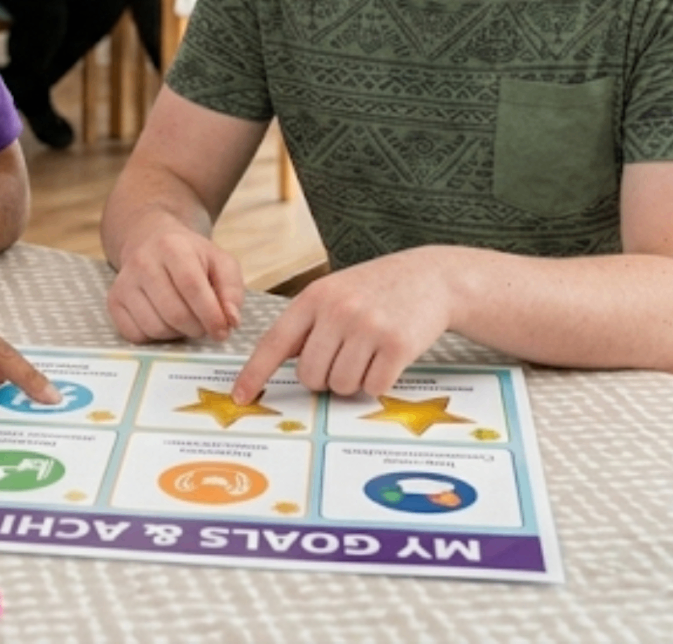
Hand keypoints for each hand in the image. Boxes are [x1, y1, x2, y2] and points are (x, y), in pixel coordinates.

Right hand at [107, 215, 243, 343]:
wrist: (151, 242)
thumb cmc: (192, 256)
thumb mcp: (220, 262)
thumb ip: (232, 290)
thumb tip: (231, 321)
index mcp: (172, 247)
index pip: (192, 287)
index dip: (210, 315)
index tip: (223, 331)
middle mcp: (142, 262)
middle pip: (174, 313)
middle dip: (196, 328)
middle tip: (205, 325)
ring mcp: (124, 282)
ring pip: (155, 328)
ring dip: (177, 334)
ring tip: (186, 320)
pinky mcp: (114, 301)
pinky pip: (136, 335)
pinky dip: (156, 337)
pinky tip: (165, 321)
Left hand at [231, 252, 451, 403]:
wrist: (431, 277)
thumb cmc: (375, 290)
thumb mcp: (334, 293)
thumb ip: (306, 325)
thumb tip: (275, 366)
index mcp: (314, 297)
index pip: (274, 342)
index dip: (255, 373)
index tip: (241, 396)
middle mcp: (338, 310)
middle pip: (310, 376)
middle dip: (324, 378)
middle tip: (345, 357)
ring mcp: (368, 327)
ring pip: (341, 386)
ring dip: (353, 381)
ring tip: (368, 352)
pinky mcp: (397, 345)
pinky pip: (373, 388)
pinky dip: (378, 382)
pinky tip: (388, 357)